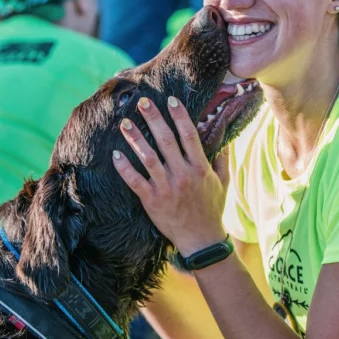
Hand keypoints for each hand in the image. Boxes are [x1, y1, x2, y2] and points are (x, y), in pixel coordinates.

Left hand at [112, 96, 229, 255]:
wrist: (201, 240)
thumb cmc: (212, 209)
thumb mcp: (223, 182)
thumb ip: (221, 158)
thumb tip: (222, 135)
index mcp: (200, 168)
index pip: (189, 135)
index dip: (179, 115)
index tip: (170, 99)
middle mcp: (183, 175)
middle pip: (166, 140)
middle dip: (153, 118)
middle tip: (142, 102)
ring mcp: (166, 188)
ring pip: (148, 158)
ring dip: (135, 139)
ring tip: (124, 123)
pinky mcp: (152, 201)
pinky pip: (135, 181)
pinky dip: (124, 168)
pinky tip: (115, 154)